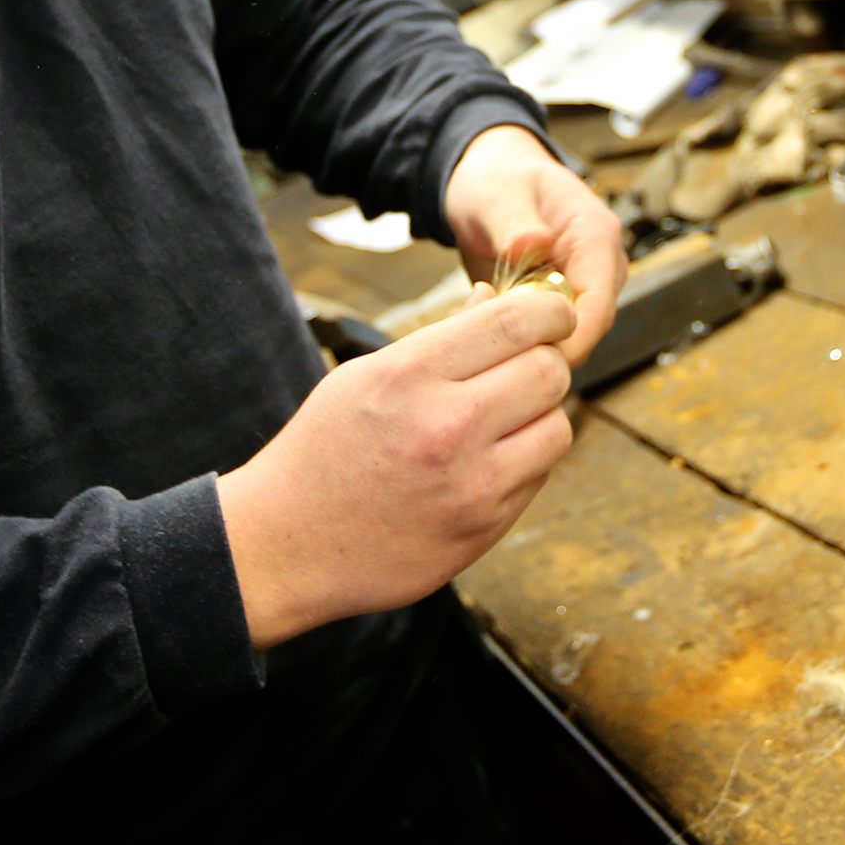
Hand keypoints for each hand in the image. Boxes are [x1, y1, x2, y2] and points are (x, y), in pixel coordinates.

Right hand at [216, 286, 575, 647]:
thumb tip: (496, 298)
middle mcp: (447, 427)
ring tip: (504, 418)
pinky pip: (537, 477)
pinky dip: (524, 462)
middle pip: (550, 371)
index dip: (550, 310)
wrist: (286, 546)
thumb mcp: (364, 376)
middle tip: (525, 365)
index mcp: (410, 375)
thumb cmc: (323, 451)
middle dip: (546, 360)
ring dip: (540, 416)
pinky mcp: (484, 529)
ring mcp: (471, 486)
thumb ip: (439, 339)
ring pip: (558, 427)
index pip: (519, 321)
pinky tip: (484, 462)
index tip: (551, 313)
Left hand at [442, 123, 626, 366]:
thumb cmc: (499, 180)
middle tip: (485, 345)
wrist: (488, 181)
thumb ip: (514, 221)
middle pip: (584, 331)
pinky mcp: (554, 306)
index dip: (570, 339)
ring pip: (562, 339)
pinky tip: (474, 322)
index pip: (599, 306)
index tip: (529, 358)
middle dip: (539, 345)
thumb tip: (534, 244)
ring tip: (473, 323)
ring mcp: (578, 291)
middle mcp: (597, 270)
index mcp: (597, 237)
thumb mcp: (498, 193)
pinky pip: (541, 337)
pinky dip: (510, 340)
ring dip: (520, 344)